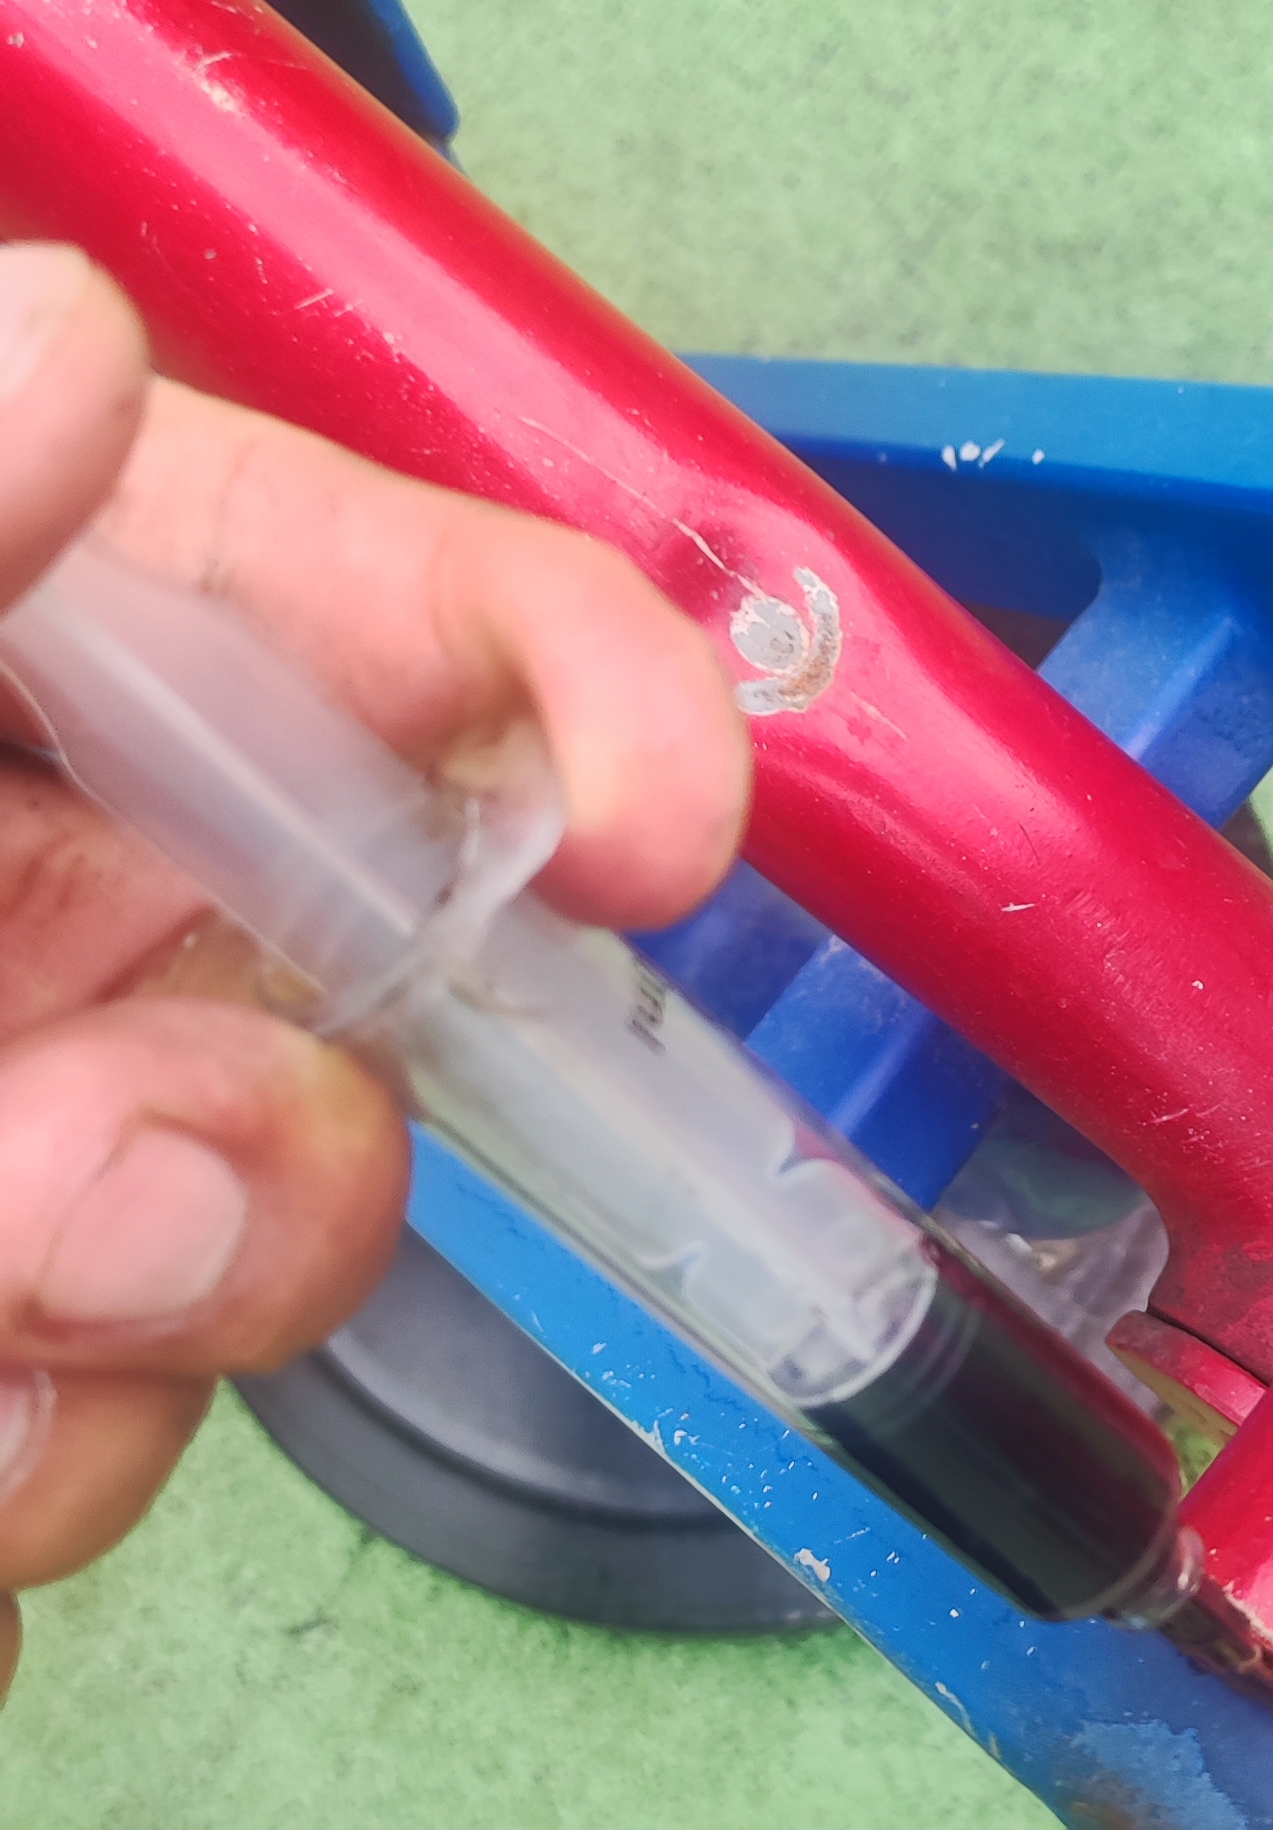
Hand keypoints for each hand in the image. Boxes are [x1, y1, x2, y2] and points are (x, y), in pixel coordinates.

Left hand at [0, 242, 751, 1700]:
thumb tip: (67, 326)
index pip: (331, 596)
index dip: (537, 674)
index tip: (650, 831)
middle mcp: (25, 903)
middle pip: (336, 993)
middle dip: (262, 1138)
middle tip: (52, 1219)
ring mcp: (22, 1162)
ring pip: (243, 1271)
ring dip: (103, 1370)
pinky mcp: (0, 1386)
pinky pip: (93, 1462)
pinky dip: (20, 1503)